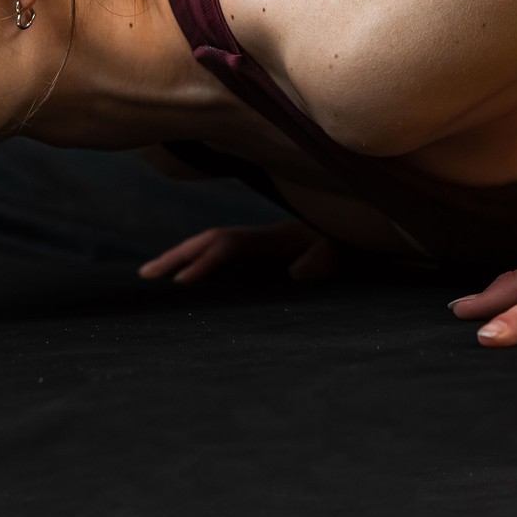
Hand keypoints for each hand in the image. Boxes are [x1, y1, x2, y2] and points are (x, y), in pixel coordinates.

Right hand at [139, 219, 346, 283]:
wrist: (371, 233)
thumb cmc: (359, 244)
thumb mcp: (347, 249)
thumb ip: (326, 258)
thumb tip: (297, 272)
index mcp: (277, 236)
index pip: (229, 246)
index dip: (204, 262)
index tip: (181, 283)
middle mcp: (265, 237)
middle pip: (210, 240)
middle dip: (177, 256)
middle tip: (145, 277)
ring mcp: (264, 245)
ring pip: (213, 246)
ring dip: (183, 258)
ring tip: (152, 275)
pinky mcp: (268, 255)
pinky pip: (226, 257)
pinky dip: (201, 264)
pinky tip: (186, 279)